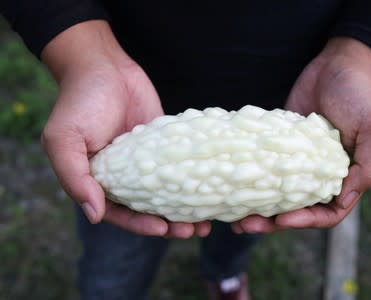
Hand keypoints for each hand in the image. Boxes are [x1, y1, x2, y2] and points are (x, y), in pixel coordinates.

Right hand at [41, 20, 209, 237]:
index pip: (120, 212)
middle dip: (169, 223)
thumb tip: (94, 214)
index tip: (163, 228)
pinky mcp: (164, 145)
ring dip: (185, 207)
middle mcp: (124, 176)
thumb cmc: (79, 101)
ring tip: (205, 220)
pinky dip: (192, 179)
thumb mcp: (63, 139)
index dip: (140, 224)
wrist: (104, 66)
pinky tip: (210, 187)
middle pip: (148, 208)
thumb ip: (75, 178)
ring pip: (167, 192)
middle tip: (192, 230)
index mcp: (98, 181)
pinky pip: (180, 166)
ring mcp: (146, 161)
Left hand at [232, 37, 370, 233]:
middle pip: (297, 209)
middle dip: (273, 221)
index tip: (282, 219)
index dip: (306, 221)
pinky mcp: (281, 147)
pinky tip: (232, 186)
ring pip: (278, 194)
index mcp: (347, 177)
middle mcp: (321, 175)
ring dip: (258, 208)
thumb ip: (368, 167)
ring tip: (234, 216)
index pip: (328, 212)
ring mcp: (299, 162)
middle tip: (246, 225)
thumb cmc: (362, 94)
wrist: (337, 63)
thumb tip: (343, 201)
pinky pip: (266, 169)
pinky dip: (252, 181)